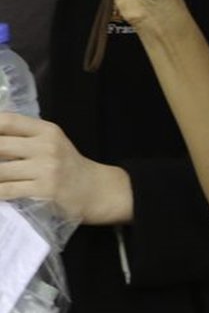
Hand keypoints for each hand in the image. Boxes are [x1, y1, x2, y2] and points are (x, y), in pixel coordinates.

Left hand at [0, 114, 131, 223]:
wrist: (95, 190)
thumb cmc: (67, 166)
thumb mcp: (51, 144)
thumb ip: (23, 139)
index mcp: (47, 131)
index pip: (8, 121)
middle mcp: (47, 146)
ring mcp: (47, 169)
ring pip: (0, 171)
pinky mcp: (45, 190)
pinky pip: (7, 190)